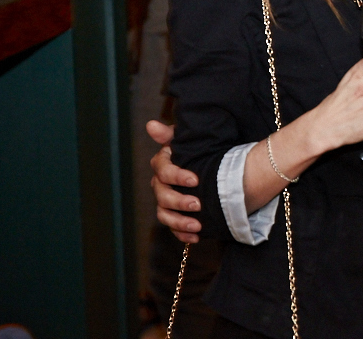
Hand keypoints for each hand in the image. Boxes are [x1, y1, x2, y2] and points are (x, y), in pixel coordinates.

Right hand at [147, 120, 202, 242]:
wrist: (212, 169)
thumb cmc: (198, 152)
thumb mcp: (188, 141)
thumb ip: (170, 134)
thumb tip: (150, 125)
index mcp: (163, 165)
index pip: (163, 171)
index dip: (177, 176)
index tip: (196, 179)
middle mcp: (160, 184)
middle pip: (162, 196)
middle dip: (179, 201)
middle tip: (198, 204)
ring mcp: (166, 202)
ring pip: (165, 215)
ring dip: (180, 221)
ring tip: (198, 225)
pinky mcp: (175, 217)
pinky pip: (174, 229)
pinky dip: (184, 234)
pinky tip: (197, 236)